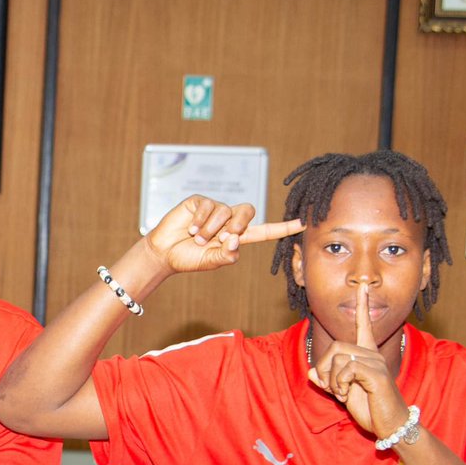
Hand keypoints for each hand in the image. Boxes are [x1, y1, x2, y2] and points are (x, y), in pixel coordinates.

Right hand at [144, 196, 304, 275]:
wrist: (164, 252)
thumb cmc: (188, 258)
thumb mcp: (210, 262)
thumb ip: (226, 256)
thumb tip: (235, 240)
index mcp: (236, 237)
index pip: (263, 231)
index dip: (282, 227)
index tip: (301, 222)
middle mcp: (228, 221)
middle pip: (247, 211)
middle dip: (238, 224)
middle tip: (222, 238)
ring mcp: (214, 210)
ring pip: (225, 211)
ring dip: (211, 229)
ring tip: (197, 238)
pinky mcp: (200, 202)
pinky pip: (208, 206)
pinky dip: (200, 220)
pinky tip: (190, 229)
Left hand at [307, 283, 410, 438]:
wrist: (389, 426)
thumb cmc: (370, 409)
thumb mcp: (343, 394)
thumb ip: (327, 382)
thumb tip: (310, 373)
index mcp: (367, 355)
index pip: (364, 326)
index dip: (363, 306)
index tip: (363, 287)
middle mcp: (373, 354)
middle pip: (336, 347)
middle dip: (324, 369)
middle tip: (332, 388)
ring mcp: (376, 363)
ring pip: (339, 359)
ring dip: (332, 381)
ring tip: (343, 394)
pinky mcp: (376, 374)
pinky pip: (347, 369)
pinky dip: (340, 384)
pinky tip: (348, 395)